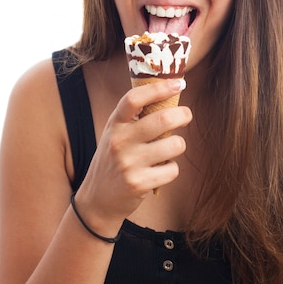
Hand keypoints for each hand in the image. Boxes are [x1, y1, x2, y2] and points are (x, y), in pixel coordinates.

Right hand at [74, 79, 191, 227]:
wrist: (97, 200)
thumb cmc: (113, 161)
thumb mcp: (115, 135)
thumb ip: (135, 118)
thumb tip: (168, 94)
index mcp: (114, 124)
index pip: (135, 98)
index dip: (159, 88)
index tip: (178, 83)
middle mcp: (119, 141)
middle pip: (163, 119)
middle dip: (183, 114)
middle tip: (186, 115)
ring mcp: (129, 163)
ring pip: (174, 145)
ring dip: (178, 145)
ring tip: (169, 150)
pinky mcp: (139, 184)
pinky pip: (173, 170)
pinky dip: (171, 169)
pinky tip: (160, 171)